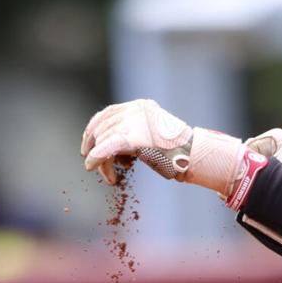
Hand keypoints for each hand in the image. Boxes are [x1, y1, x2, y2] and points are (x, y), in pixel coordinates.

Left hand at [82, 99, 263, 204]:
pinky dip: (96, 158)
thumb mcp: (154, 136)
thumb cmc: (179, 153)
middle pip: (104, 127)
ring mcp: (134, 121)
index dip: (94, 129)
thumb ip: (135, 133)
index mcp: (140, 106)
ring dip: (102, 161)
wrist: (194, 157)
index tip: (87, 145)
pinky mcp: (132, 137)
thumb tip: (110, 145)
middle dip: (95, 148)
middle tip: (95, 166)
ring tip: (109, 176)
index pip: (108, 113)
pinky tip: (91, 167)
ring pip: (104, 140)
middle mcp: (135, 110)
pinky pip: (106, 148)